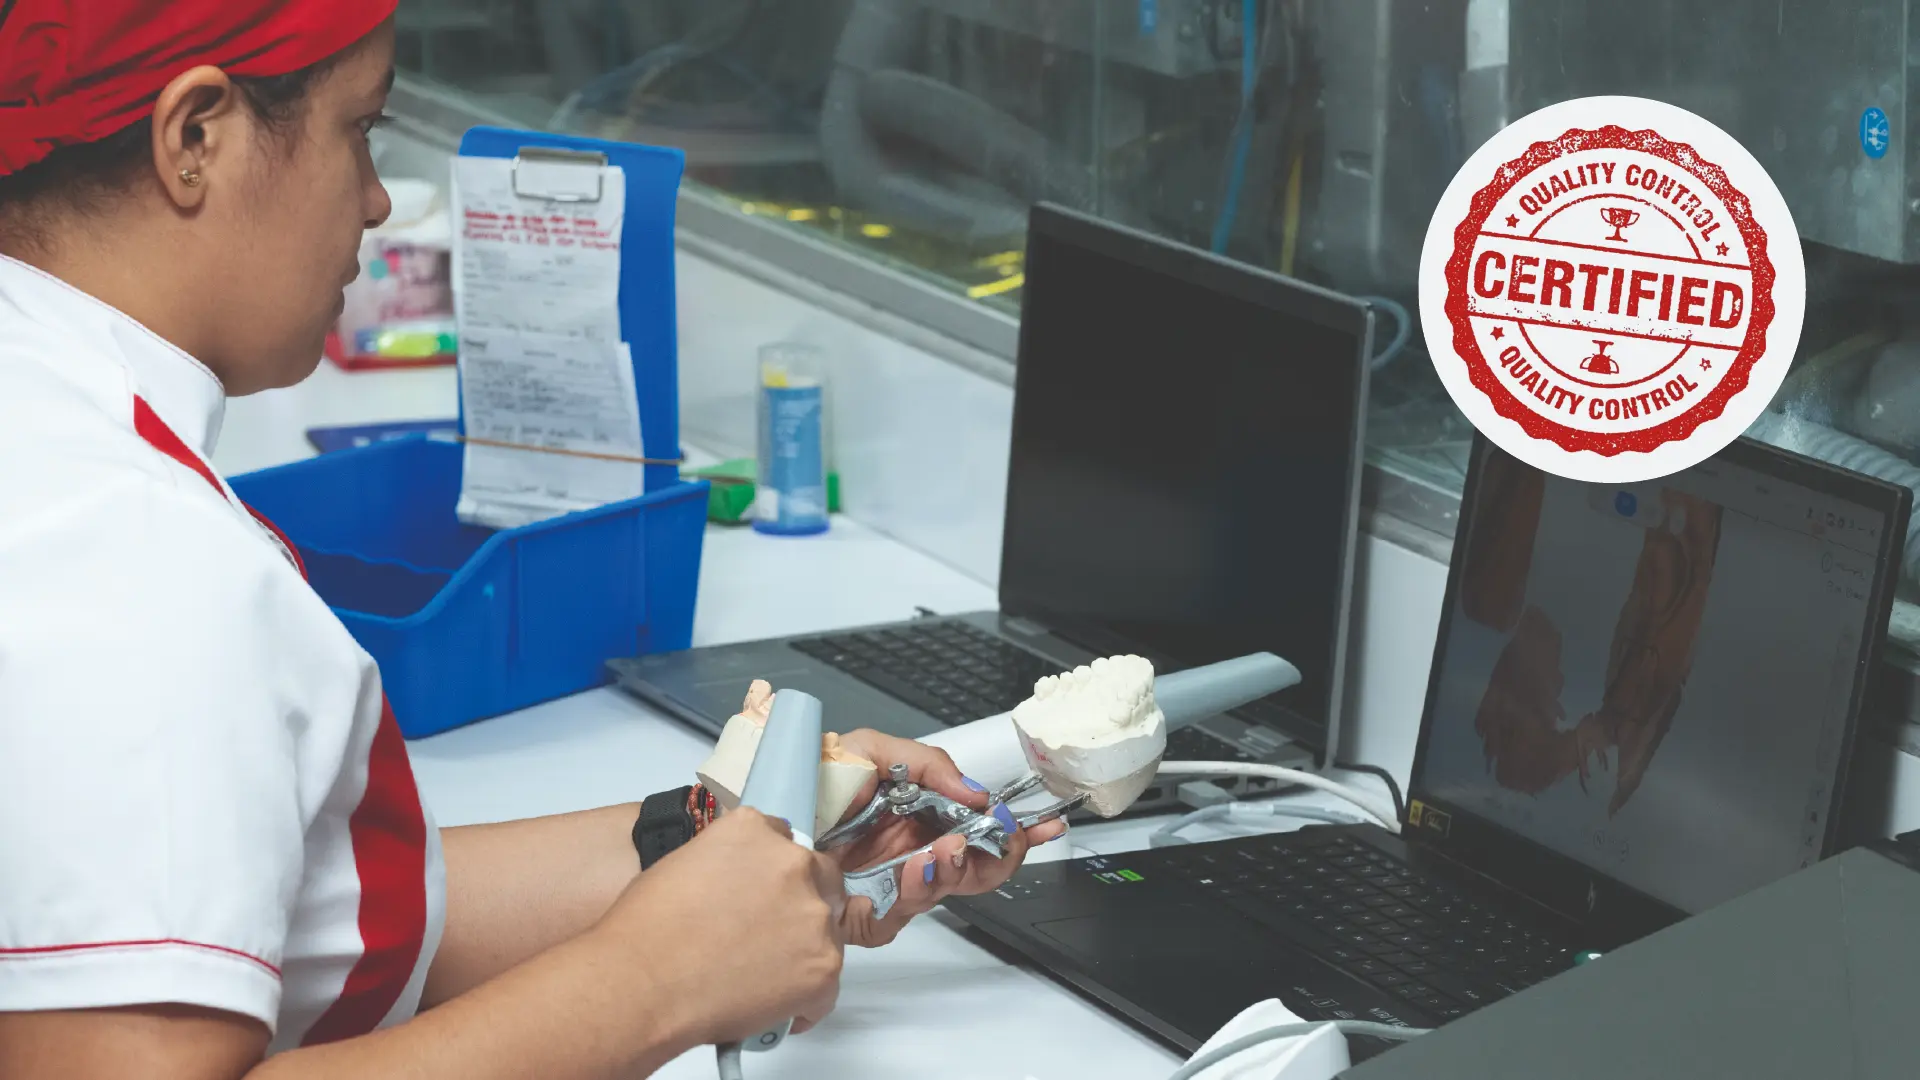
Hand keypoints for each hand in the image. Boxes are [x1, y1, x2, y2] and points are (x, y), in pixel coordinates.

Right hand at [593, 808, 845, 1045]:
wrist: (642, 983)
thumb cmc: (644, 930)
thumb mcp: (683, 864)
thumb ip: (728, 864)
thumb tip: (739, 887)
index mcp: (754, 831)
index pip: (784, 842)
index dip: (774, 873)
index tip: (764, 894)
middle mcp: (793, 864)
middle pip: (821, 878)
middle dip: (803, 902)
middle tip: (772, 934)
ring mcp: (814, 915)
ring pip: (827, 932)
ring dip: (804, 950)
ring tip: (764, 978)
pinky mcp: (824, 965)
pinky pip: (827, 986)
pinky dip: (806, 1000)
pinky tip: (774, 1007)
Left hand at [826, 729, 1066, 946]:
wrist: (759, 811)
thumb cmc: (808, 778)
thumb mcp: (873, 749)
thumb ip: (930, 763)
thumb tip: (975, 792)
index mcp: (916, 814)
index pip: (975, 829)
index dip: (1011, 832)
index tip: (1042, 825)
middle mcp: (907, 851)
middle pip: (972, 868)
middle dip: (997, 858)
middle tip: (1006, 842)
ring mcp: (888, 883)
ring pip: (945, 890)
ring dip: (958, 869)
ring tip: (952, 847)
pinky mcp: (863, 913)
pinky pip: (903, 914)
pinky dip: (919, 890)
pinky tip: (921, 865)